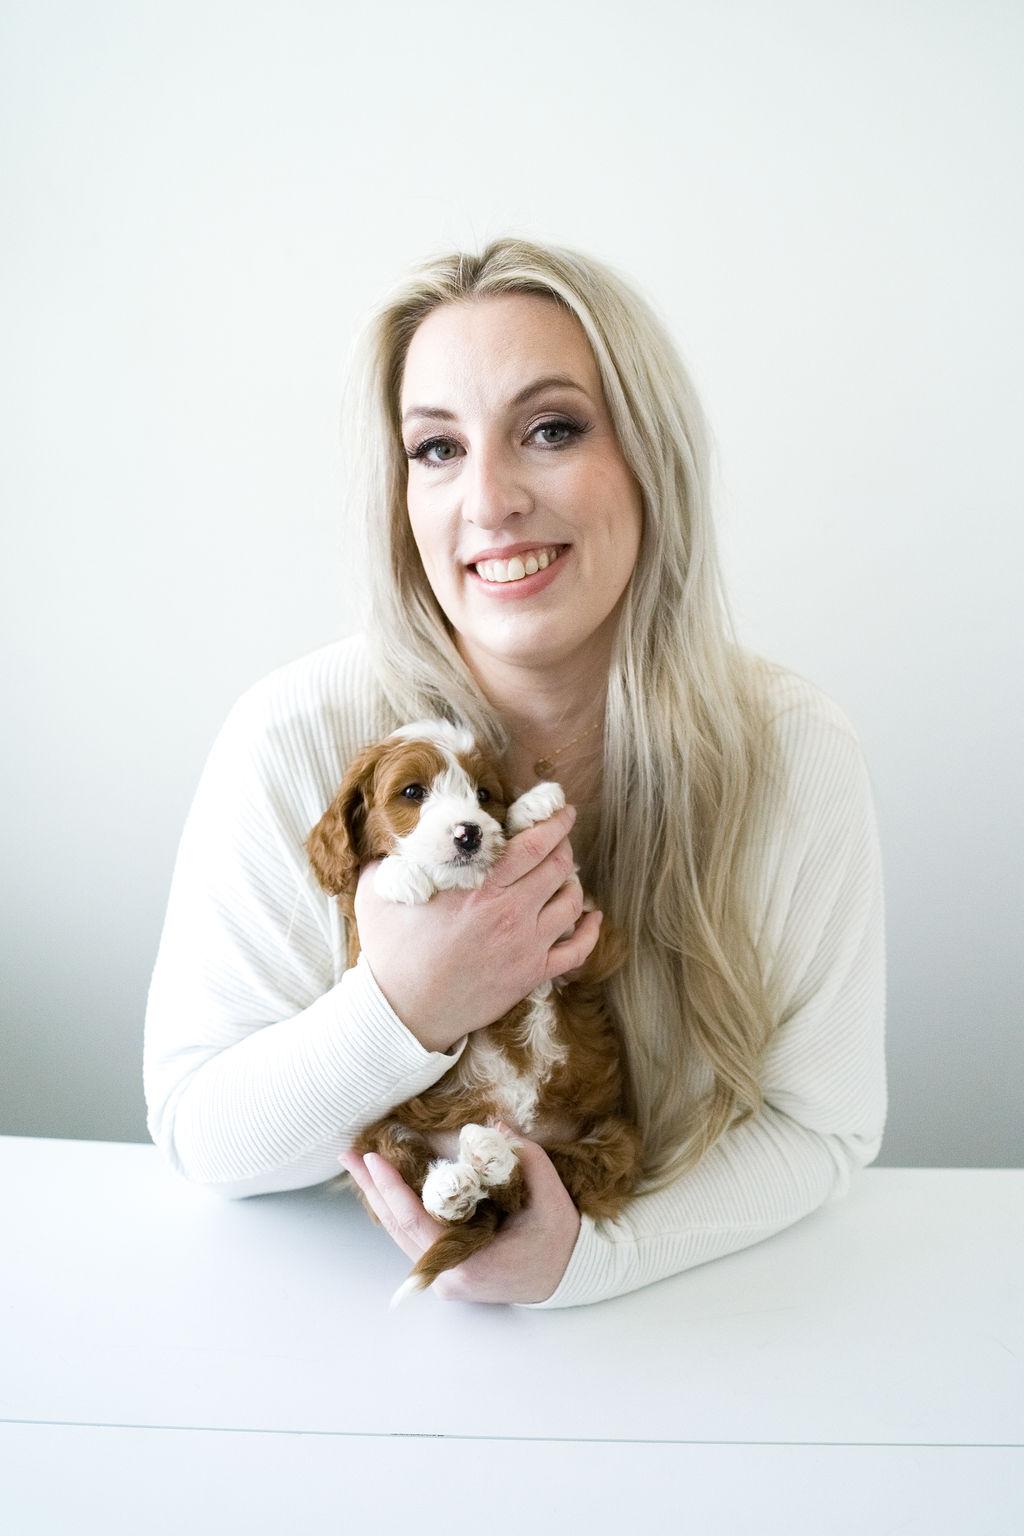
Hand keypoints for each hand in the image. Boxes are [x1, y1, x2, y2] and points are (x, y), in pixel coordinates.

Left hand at [338, 1125, 580, 1304]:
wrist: (568, 1277)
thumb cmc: (557, 1239)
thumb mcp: (548, 1195)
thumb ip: (523, 1156)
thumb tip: (493, 1123)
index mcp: (467, 1262)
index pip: (415, 1221)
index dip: (390, 1188)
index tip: (372, 1157)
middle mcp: (446, 1276)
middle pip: (397, 1228)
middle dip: (372, 1188)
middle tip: (349, 1154)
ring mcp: (443, 1277)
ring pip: (401, 1234)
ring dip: (380, 1197)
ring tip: (359, 1166)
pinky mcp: (445, 1271)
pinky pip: (415, 1236)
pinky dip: (399, 1208)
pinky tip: (385, 1186)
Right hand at [354, 804, 601, 1052]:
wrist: (403, 1012)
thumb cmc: (391, 953)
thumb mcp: (377, 893)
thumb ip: (386, 858)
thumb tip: (385, 834)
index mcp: (481, 889)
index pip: (534, 845)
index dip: (555, 823)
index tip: (563, 811)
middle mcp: (512, 914)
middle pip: (559, 867)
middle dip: (565, 846)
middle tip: (560, 838)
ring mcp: (526, 946)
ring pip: (573, 903)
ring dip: (574, 881)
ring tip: (566, 874)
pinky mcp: (532, 975)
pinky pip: (578, 951)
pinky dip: (591, 931)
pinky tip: (592, 917)